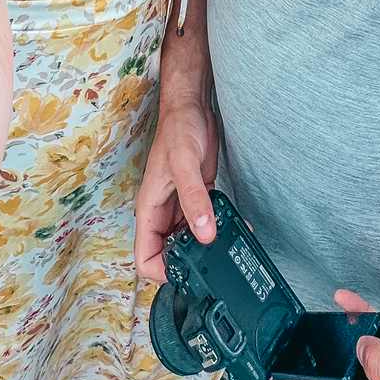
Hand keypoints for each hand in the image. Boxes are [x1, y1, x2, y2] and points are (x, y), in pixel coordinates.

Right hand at [135, 99, 218, 280]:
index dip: (161, 272)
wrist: (192, 106)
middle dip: (188, 263)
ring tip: (229, 248)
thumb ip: (194, 199)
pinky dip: (218, 228)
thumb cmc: (178, 128)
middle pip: (168, 254)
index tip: (187, 273)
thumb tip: (204, 234)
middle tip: (215, 265)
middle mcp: (163, 212)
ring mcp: (180, 205)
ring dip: (206, 247)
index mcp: (150, 208)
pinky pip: (205, 222)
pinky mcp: (198, 197)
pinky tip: (235, 228)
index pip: (145, 257)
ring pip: (188, 240)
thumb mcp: (184, 164)